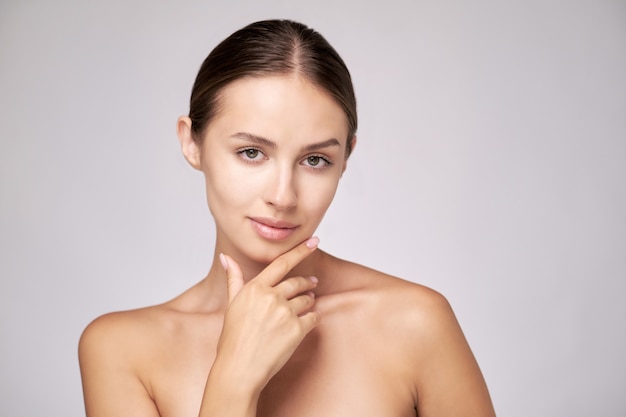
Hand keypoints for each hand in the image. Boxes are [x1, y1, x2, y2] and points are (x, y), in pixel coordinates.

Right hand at [213, 237, 320, 394]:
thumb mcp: (232, 305)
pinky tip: (308, 321)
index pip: (282, 263)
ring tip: (308, 302)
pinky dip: (313, 318)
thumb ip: (234, 279)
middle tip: (312, 282)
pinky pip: (313, 318)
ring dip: (309, 300)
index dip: (300, 250)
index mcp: (255, 288)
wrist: (239, 370)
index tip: (313, 241)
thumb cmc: (233, 339)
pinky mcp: (297, 329)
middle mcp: (271, 297)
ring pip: (306, 300)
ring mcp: (285, 313)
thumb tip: (226, 257)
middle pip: (297, 282)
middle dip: (307, 281)